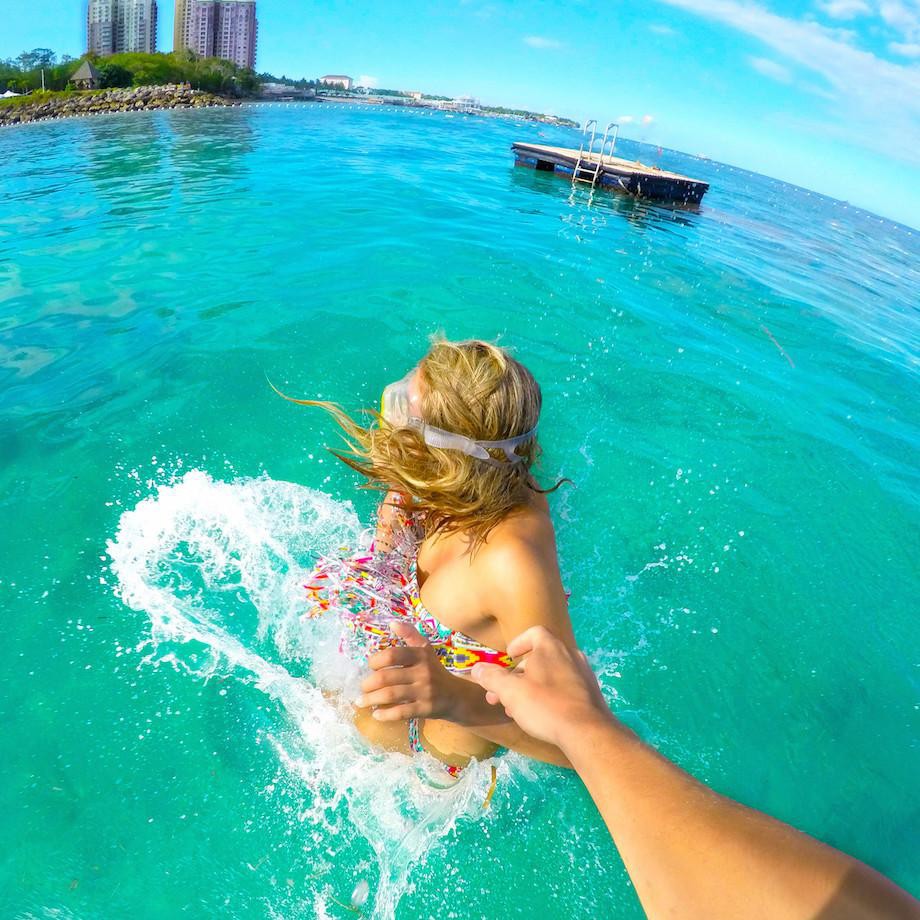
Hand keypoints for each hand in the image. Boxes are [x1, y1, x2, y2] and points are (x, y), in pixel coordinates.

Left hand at [356, 621, 457, 721]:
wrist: (456, 695)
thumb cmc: (435, 670)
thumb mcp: (426, 650)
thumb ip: (410, 635)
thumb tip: (392, 623)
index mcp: (420, 655)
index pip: (393, 654)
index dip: (376, 660)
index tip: (370, 665)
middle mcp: (423, 672)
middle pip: (387, 677)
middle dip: (369, 683)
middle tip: (362, 687)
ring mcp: (424, 691)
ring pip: (391, 695)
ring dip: (371, 699)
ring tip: (361, 701)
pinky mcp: (425, 709)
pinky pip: (401, 712)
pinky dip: (386, 714)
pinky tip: (376, 714)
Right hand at [471, 626, 618, 749]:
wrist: (587, 731)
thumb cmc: (545, 705)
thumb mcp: (511, 691)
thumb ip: (492, 678)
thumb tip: (476, 668)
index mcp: (551, 647)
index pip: (534, 633)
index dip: (518, 643)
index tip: (508, 658)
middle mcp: (570, 654)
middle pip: (539, 657)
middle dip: (517, 675)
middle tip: (502, 694)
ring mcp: (583, 674)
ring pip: (551, 675)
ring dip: (531, 687)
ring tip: (517, 709)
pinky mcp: (591, 693)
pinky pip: (565, 688)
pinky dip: (550, 695)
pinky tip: (540, 716)